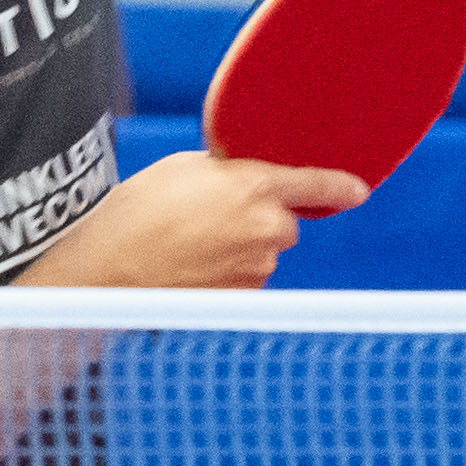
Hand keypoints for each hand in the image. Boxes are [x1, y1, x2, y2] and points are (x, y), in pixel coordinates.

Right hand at [26, 149, 365, 288]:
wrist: (108, 271)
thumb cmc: (135, 212)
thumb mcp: (182, 168)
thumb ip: (228, 171)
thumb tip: (244, 178)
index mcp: (255, 185)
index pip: (316, 183)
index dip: (340, 186)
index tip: (358, 191)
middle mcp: (268, 227)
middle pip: (282, 222)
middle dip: (255, 219)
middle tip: (207, 217)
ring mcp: (259, 267)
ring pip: (261, 253)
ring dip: (236, 248)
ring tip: (186, 245)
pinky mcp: (244, 297)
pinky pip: (245, 279)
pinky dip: (224, 273)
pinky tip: (188, 268)